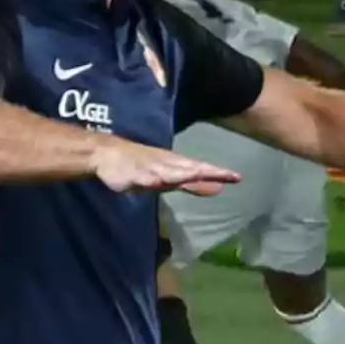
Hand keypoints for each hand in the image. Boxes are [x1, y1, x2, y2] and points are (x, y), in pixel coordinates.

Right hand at [92, 138, 241, 195]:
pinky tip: (159, 180)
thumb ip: (193, 184)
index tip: (238, 177)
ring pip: (171, 171)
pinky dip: (154, 178)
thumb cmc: (140, 166)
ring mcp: (151, 167)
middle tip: (231, 175)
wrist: (106, 154)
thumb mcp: (170, 178)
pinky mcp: (134, 173)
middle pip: (191, 168)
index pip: (201, 169)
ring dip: (186, 173)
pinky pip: (145, 177)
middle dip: (210, 172)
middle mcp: (167, 163)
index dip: (219, 173)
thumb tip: (218, 189)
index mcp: (177, 164)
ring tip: (203, 174)